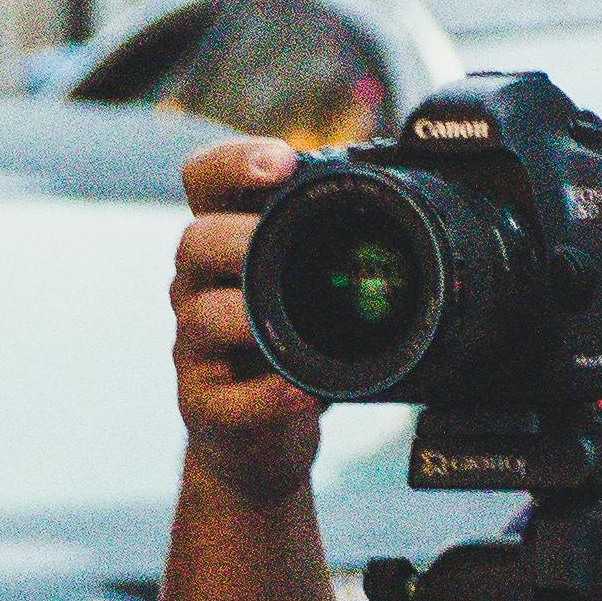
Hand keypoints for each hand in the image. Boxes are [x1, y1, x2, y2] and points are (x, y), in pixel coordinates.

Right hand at [166, 136, 323, 511]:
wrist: (260, 438)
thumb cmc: (293, 348)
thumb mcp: (311, 286)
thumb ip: (332, 239)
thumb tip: (408, 188)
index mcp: (226, 241)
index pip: (205, 180)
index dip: (233, 161)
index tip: (281, 163)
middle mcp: (198, 284)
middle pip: (193, 241)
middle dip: (235, 236)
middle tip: (272, 240)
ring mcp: (194, 345)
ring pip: (201, 316)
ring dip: (245, 316)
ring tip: (289, 327)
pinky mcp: (203, 403)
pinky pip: (224, 399)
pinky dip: (264, 397)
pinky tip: (298, 392)